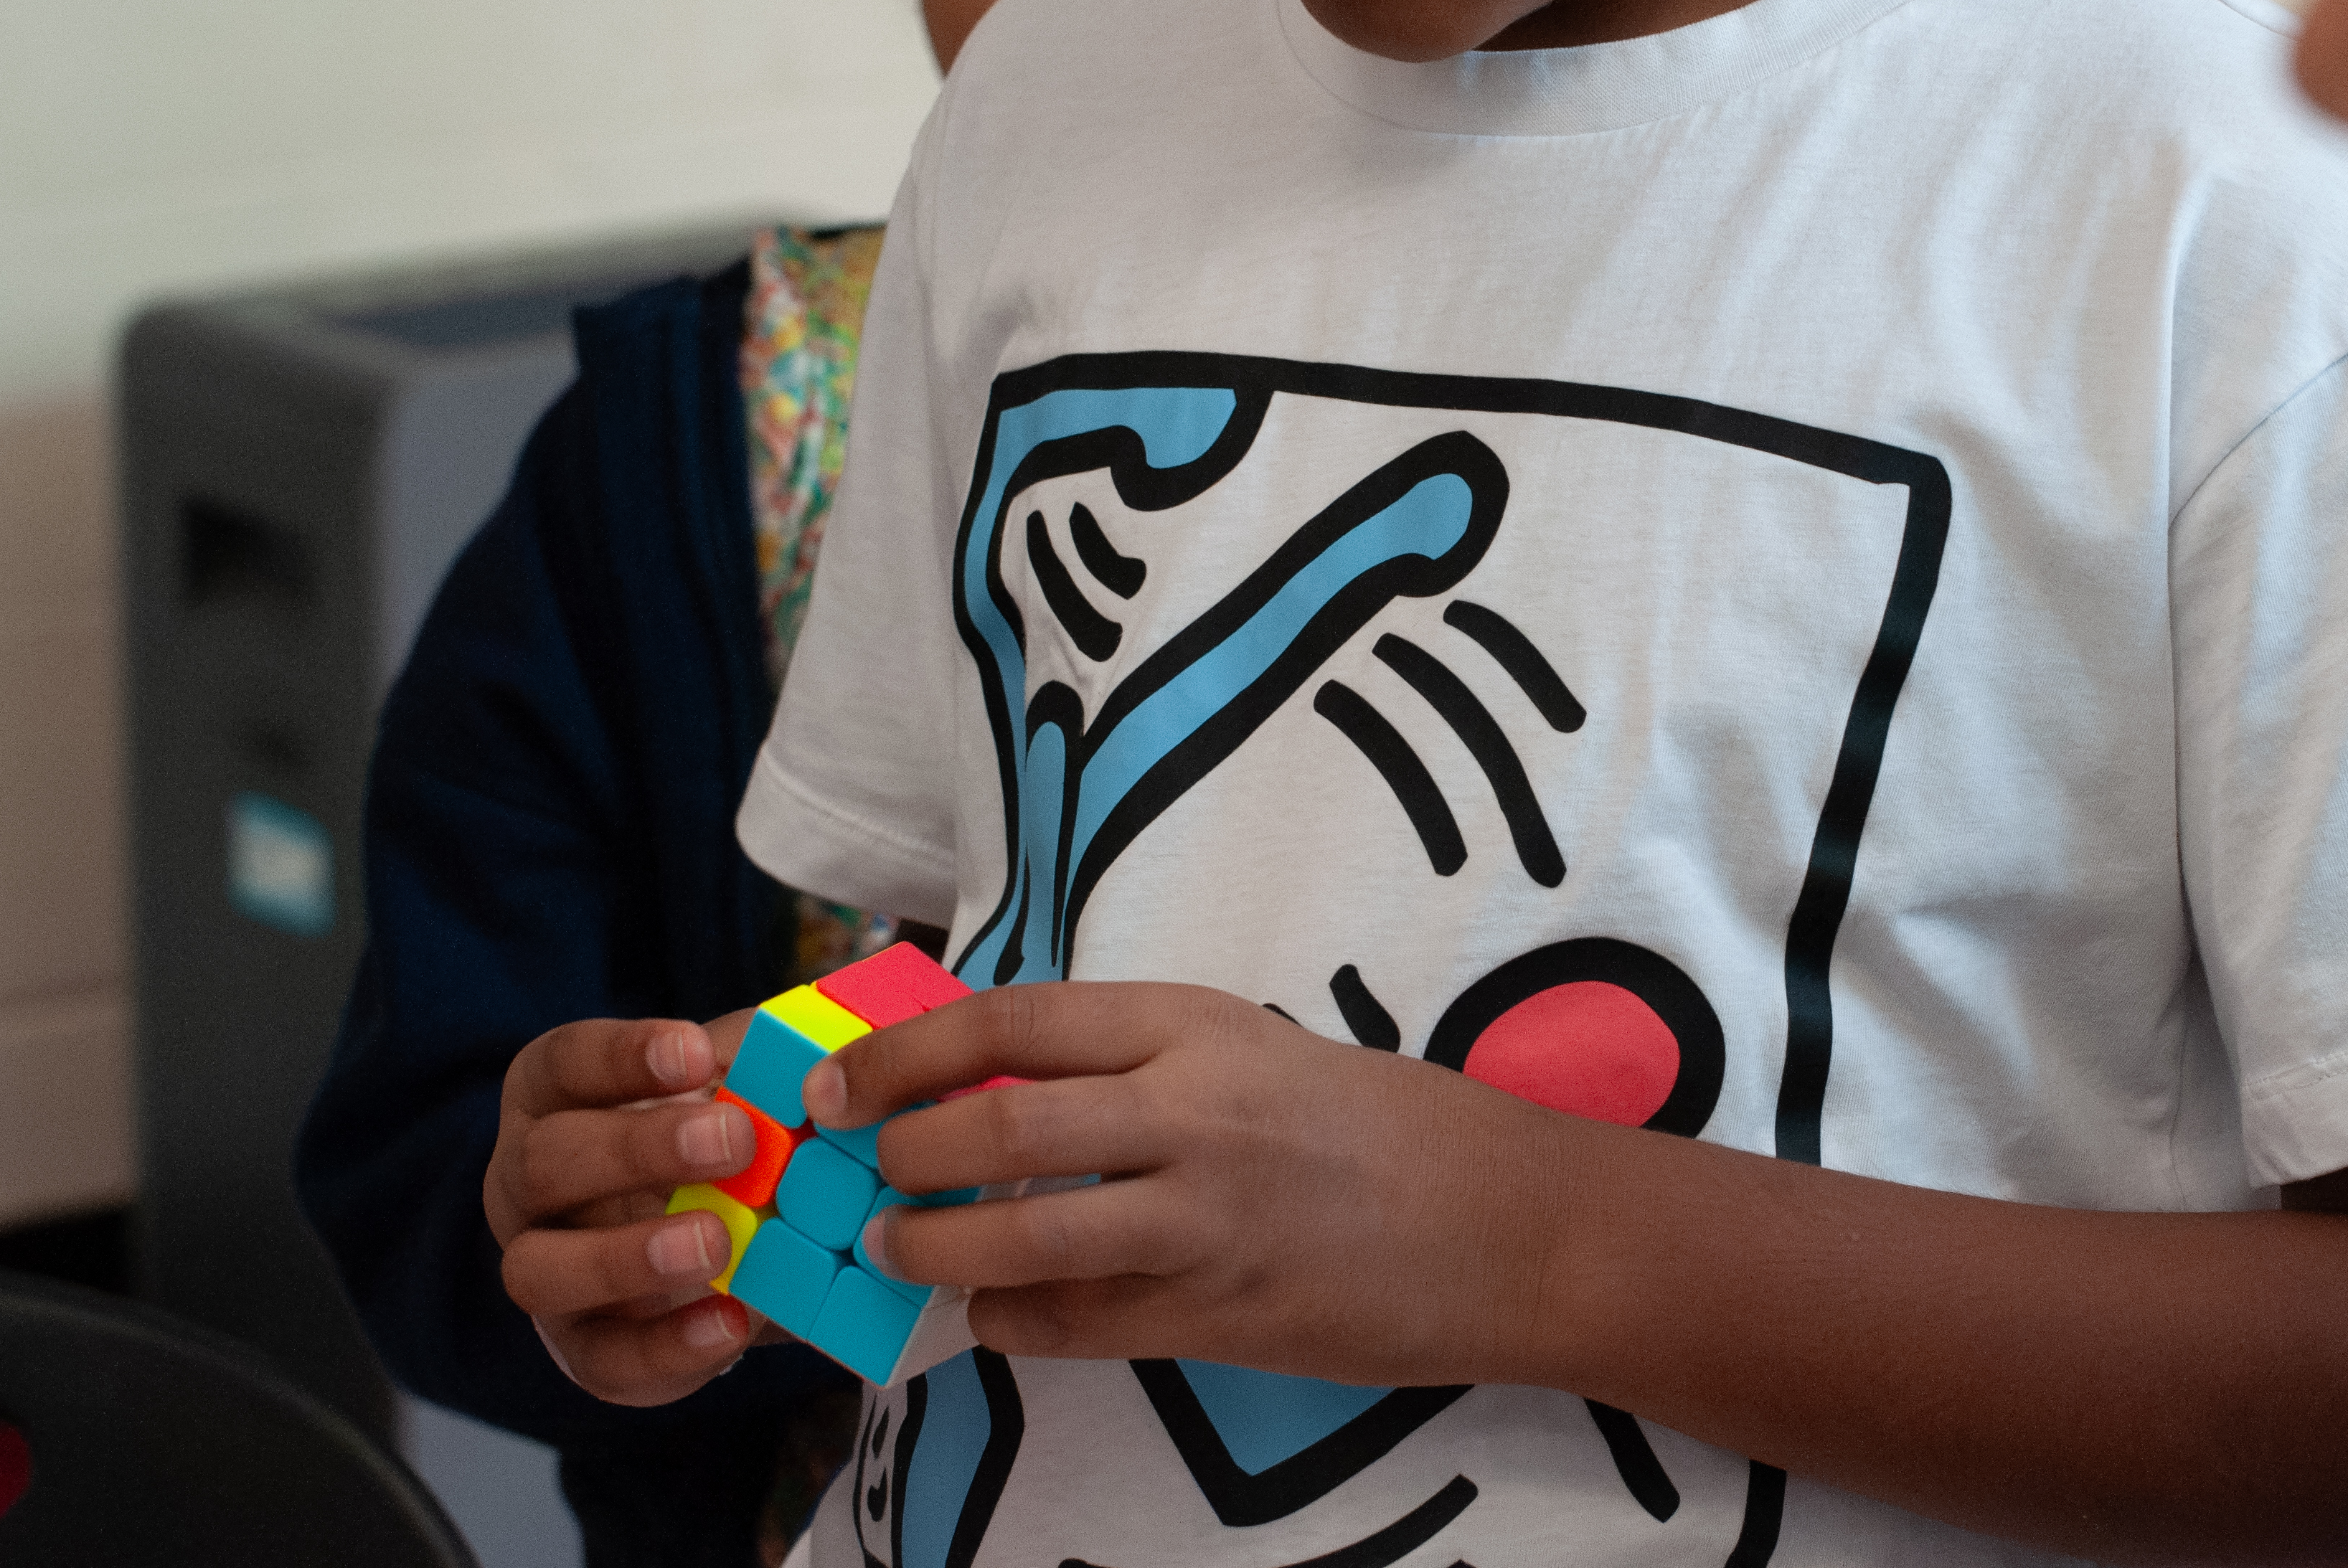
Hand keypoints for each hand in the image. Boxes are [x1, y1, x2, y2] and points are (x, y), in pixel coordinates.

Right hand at [485, 1009, 767, 1405]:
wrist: (727, 1237)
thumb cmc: (721, 1135)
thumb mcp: (740, 1085)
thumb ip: (757, 1068)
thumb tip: (799, 1065)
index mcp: (555, 1098)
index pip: (563, 1064)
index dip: (622, 1057)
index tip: (699, 1054)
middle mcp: (526, 1182)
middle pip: (544, 1162)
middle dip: (637, 1151)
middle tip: (736, 1141)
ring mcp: (543, 1269)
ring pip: (537, 1269)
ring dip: (627, 1256)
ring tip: (717, 1242)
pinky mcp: (582, 1348)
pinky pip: (602, 1361)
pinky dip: (668, 1347)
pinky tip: (733, 1320)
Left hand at [807, 982, 1573, 1387]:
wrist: (1505, 1221)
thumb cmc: (1374, 1124)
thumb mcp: (1250, 1050)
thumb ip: (1135, 1062)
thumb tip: (989, 1081)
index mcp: (1196, 1025)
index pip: (1015, 1021)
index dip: (908, 1052)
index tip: (842, 1081)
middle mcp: (1195, 1113)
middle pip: (999, 1129)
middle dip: (900, 1153)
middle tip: (860, 1168)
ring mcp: (1207, 1221)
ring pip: (1023, 1240)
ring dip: (935, 1251)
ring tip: (898, 1250)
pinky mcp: (1220, 1316)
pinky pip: (1077, 1326)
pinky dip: (1011, 1322)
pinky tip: (991, 1315)